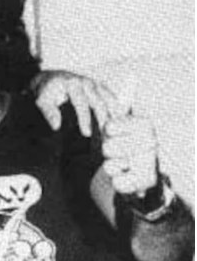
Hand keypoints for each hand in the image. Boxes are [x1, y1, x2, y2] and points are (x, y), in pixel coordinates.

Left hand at [33, 70, 116, 135]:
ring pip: (107, 98)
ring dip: (113, 114)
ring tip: (117, 130)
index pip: (81, 103)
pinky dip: (115, 107)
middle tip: (105, 136)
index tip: (86, 134)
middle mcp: (84, 81)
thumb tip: (56, 126)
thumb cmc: (44, 92)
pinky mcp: (98, 85)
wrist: (49, 79)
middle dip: (102, 119)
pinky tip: (120, 120)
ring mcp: (93, 83)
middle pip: (98, 101)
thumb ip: (48, 112)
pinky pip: (109, 95)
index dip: (84, 119)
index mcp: (71, 84)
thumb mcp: (41, 101)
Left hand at [102, 77, 157, 197]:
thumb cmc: (128, 144)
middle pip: (107, 147)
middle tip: (119, 151)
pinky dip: (117, 182)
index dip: (107, 133)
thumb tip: (132, 77)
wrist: (142, 177)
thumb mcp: (124, 124)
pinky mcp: (148, 182)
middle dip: (107, 151)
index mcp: (144, 123)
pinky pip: (117, 183)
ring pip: (110, 166)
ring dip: (111, 166)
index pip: (109, 127)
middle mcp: (152, 141)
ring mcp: (151, 162)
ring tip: (124, 164)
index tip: (114, 133)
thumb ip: (126, 102)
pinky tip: (127, 178)